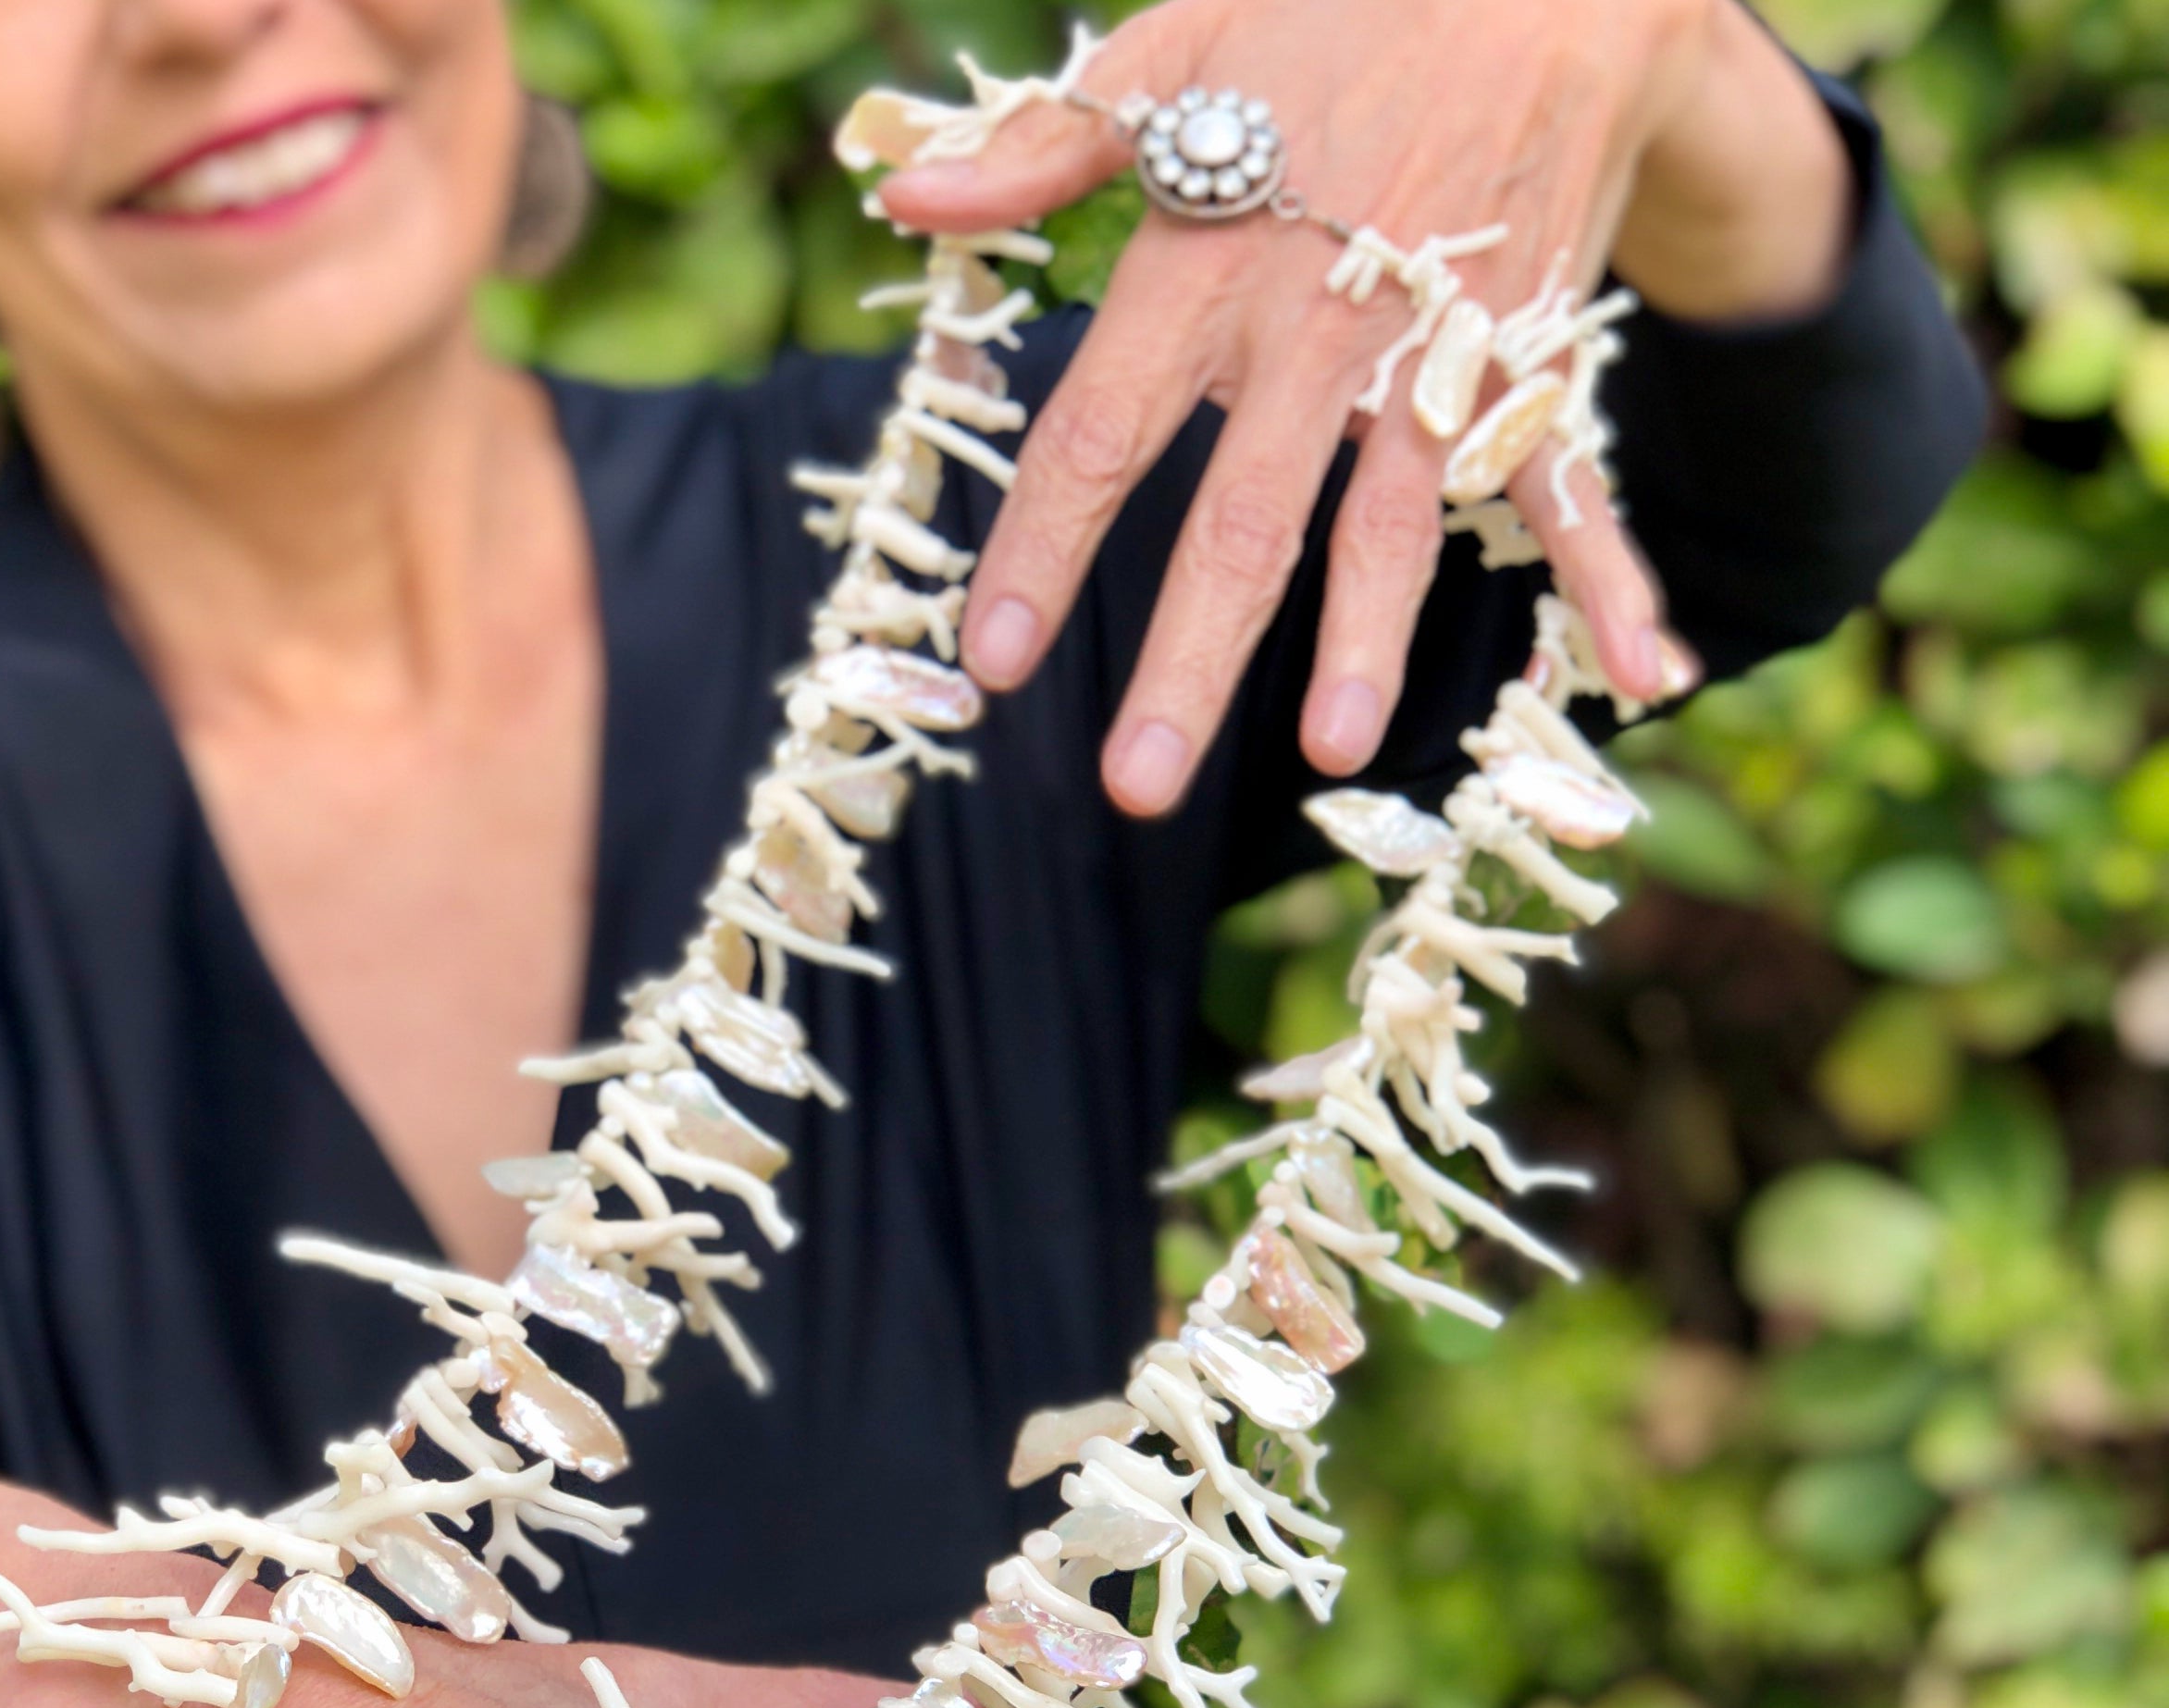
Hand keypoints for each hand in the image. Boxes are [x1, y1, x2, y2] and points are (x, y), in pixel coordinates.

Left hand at [881, 0, 1853, 811]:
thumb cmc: (1325, 7)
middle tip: (1138, 783)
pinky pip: (1577, 475)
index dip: (1042, 549)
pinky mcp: (1530, 351)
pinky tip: (1648, 668)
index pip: (1099, 433)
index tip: (994, 659)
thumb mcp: (1171, 55)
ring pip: (1392, 517)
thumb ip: (1038, 147)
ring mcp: (1434, 349)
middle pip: (1241, 518)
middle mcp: (1314, 326)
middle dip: (1188, 656)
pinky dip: (1619, 571)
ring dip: (1365, 639)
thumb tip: (906, 196)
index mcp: (1206, 261)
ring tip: (1330, 753)